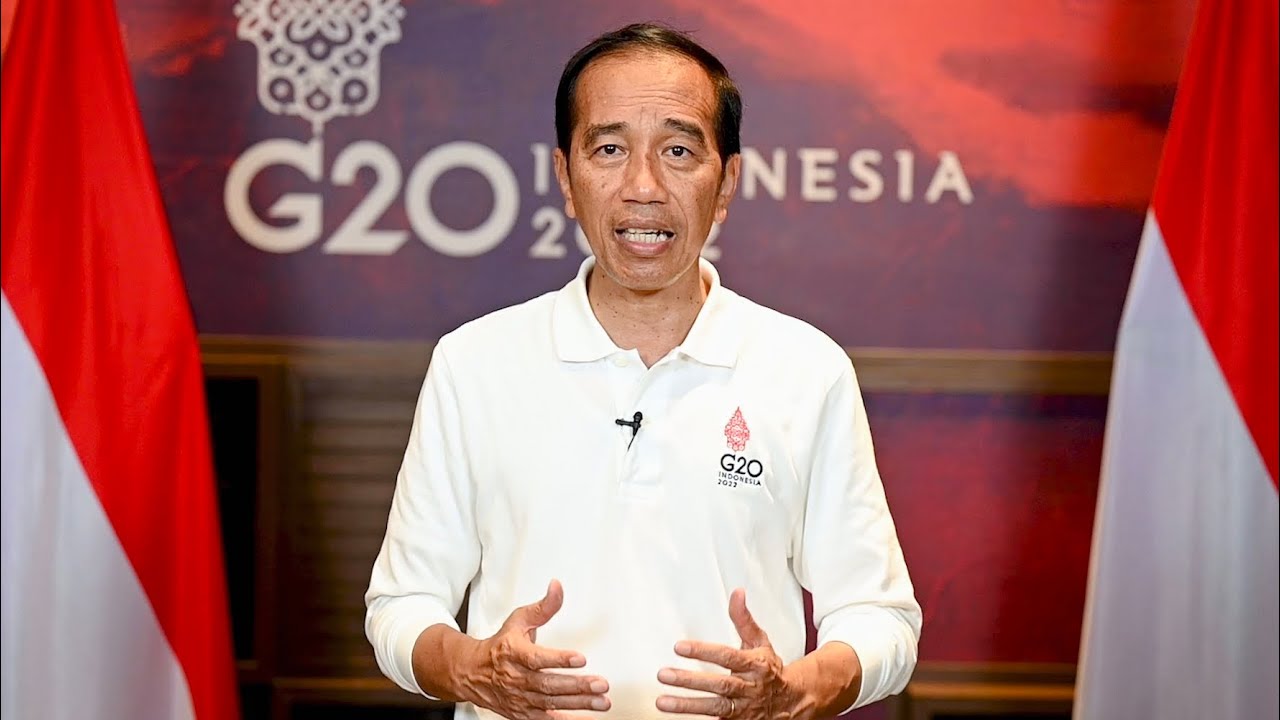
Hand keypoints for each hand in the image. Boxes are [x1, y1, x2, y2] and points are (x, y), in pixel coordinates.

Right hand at [458, 580, 610, 718]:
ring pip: (551, 703)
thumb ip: (542, 608)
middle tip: (600, 684)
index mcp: (514, 653)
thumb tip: (557, 588)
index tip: (580, 658)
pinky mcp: (523, 713)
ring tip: (601, 702)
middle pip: (548, 685)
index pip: (537, 659)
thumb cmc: (499, 646)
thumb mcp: (518, 621)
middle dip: (577, 686)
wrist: (472, 673)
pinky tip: (585, 718)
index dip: (559, 660)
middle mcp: (516, 678)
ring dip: (578, 704)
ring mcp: (520, 698)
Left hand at [655, 589, 813, 718]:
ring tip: (663, 701)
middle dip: (689, 681)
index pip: (727, 656)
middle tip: (664, 674)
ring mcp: (743, 709)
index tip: (679, 647)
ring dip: (687, 706)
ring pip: (714, 708)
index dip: (703, 651)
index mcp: (755, 665)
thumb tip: (737, 593)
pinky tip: (677, 718)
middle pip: (718, 684)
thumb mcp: (760, 642)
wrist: (789, 702)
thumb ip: (744, 619)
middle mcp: (749, 688)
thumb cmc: (770, 670)